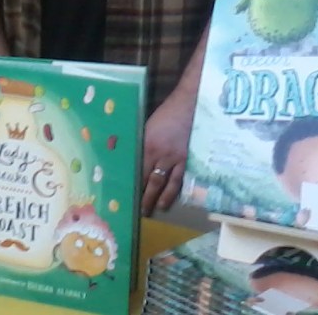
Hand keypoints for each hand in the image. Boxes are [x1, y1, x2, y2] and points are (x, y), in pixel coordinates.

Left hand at [141, 87, 195, 215]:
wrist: (188, 106)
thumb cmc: (165, 114)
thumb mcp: (148, 127)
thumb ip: (143, 144)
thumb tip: (135, 159)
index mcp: (147, 145)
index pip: (139, 170)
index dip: (135, 185)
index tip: (128, 196)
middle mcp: (160, 154)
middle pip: (151, 180)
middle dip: (146, 197)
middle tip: (142, 211)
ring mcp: (175, 158)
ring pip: (167, 183)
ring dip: (161, 198)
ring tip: (158, 208)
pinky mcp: (187, 159)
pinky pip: (180, 178)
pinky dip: (176, 189)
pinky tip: (174, 197)